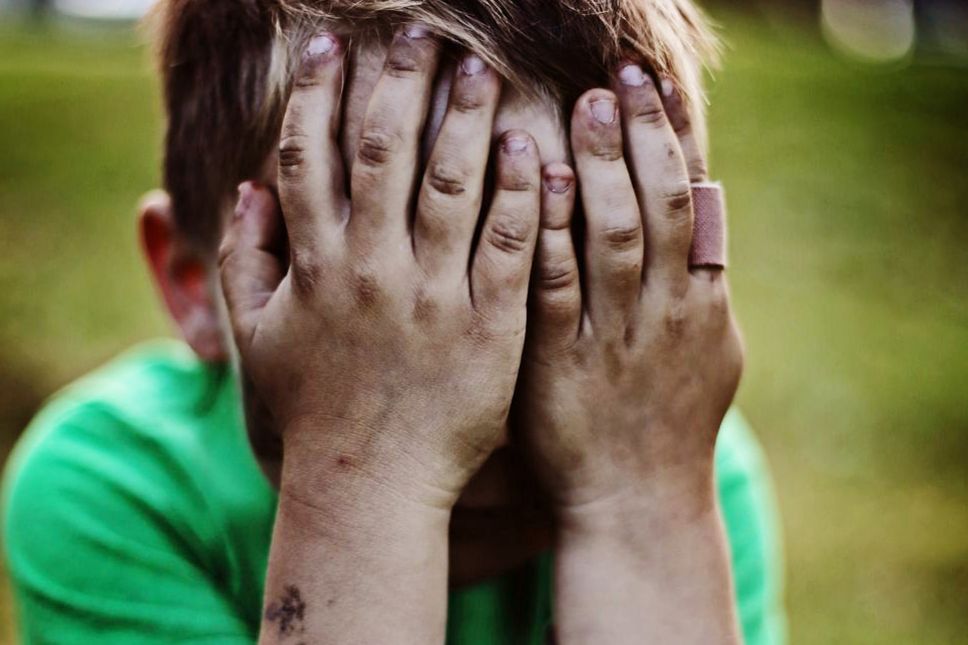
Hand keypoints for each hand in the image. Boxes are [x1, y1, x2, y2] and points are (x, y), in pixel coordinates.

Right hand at [218, 28, 541, 510]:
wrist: (371, 485)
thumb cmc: (313, 411)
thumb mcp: (259, 338)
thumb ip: (243, 261)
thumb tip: (245, 188)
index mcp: (315, 268)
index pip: (309, 159)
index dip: (319, 95)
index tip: (333, 46)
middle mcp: (371, 271)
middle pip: (384, 154)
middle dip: (399, 84)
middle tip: (421, 32)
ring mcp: (433, 298)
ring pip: (452, 187)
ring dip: (465, 120)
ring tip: (480, 70)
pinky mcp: (488, 328)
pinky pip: (509, 248)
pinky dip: (519, 195)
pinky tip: (531, 150)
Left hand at [517, 63, 743, 511]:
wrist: (635, 504)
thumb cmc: (666, 426)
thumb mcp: (709, 354)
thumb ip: (702, 285)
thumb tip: (703, 216)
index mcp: (703, 304)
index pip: (694, 202)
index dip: (673, 139)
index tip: (652, 87)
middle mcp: (666, 312)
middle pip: (659, 205)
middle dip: (639, 137)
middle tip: (614, 81)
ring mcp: (616, 336)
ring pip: (616, 234)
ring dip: (602, 166)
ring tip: (583, 107)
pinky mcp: (562, 363)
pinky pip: (558, 284)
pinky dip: (553, 229)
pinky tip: (542, 181)